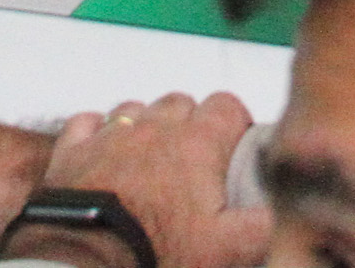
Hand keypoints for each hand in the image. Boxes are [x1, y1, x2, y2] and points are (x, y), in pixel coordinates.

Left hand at [12, 94, 270, 267]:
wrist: (88, 261)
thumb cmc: (157, 250)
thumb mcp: (229, 248)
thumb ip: (264, 224)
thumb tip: (282, 212)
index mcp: (197, 143)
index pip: (227, 105)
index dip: (235, 123)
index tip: (235, 148)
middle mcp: (154, 127)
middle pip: (181, 102)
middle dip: (191, 122)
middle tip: (195, 161)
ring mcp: (110, 135)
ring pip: (136, 108)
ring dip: (146, 125)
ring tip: (151, 158)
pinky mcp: (73, 151)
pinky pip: (88, 122)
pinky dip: (97, 130)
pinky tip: (104, 150)